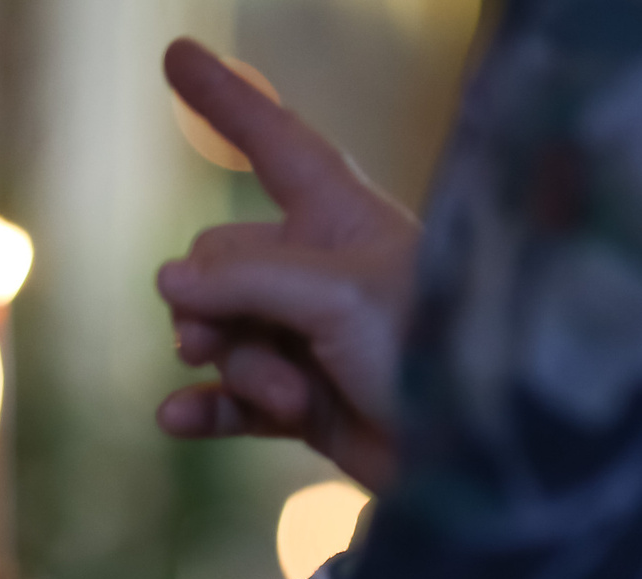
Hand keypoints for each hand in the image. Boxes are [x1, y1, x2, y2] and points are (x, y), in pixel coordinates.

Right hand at [155, 38, 421, 490]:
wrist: (474, 459)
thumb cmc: (433, 356)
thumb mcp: (337, 298)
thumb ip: (244, 280)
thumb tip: (167, 281)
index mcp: (343, 219)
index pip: (275, 142)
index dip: (227, 102)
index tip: (177, 55)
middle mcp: (320, 270)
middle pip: (218, 263)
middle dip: (216, 307)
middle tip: (222, 343)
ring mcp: (307, 338)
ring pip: (220, 334)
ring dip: (234, 368)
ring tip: (281, 395)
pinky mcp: (301, 403)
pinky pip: (226, 399)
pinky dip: (204, 410)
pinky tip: (176, 419)